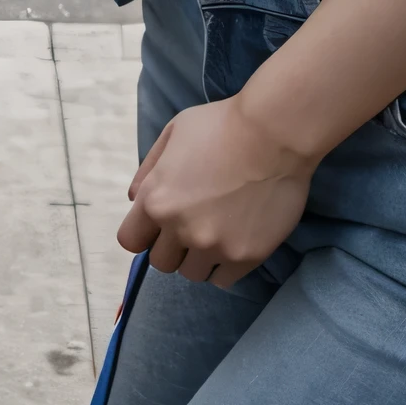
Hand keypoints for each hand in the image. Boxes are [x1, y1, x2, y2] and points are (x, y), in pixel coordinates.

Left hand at [117, 95, 313, 288]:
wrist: (275, 133)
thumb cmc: (222, 125)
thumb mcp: (174, 132)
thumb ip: (148, 169)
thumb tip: (134, 199)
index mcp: (157, 199)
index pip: (130, 241)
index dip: (142, 232)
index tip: (158, 224)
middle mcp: (181, 228)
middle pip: (161, 262)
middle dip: (172, 245)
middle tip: (192, 223)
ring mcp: (214, 246)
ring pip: (192, 274)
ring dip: (198, 257)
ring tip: (216, 231)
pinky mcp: (245, 257)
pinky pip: (222, 279)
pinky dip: (223, 265)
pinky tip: (233, 240)